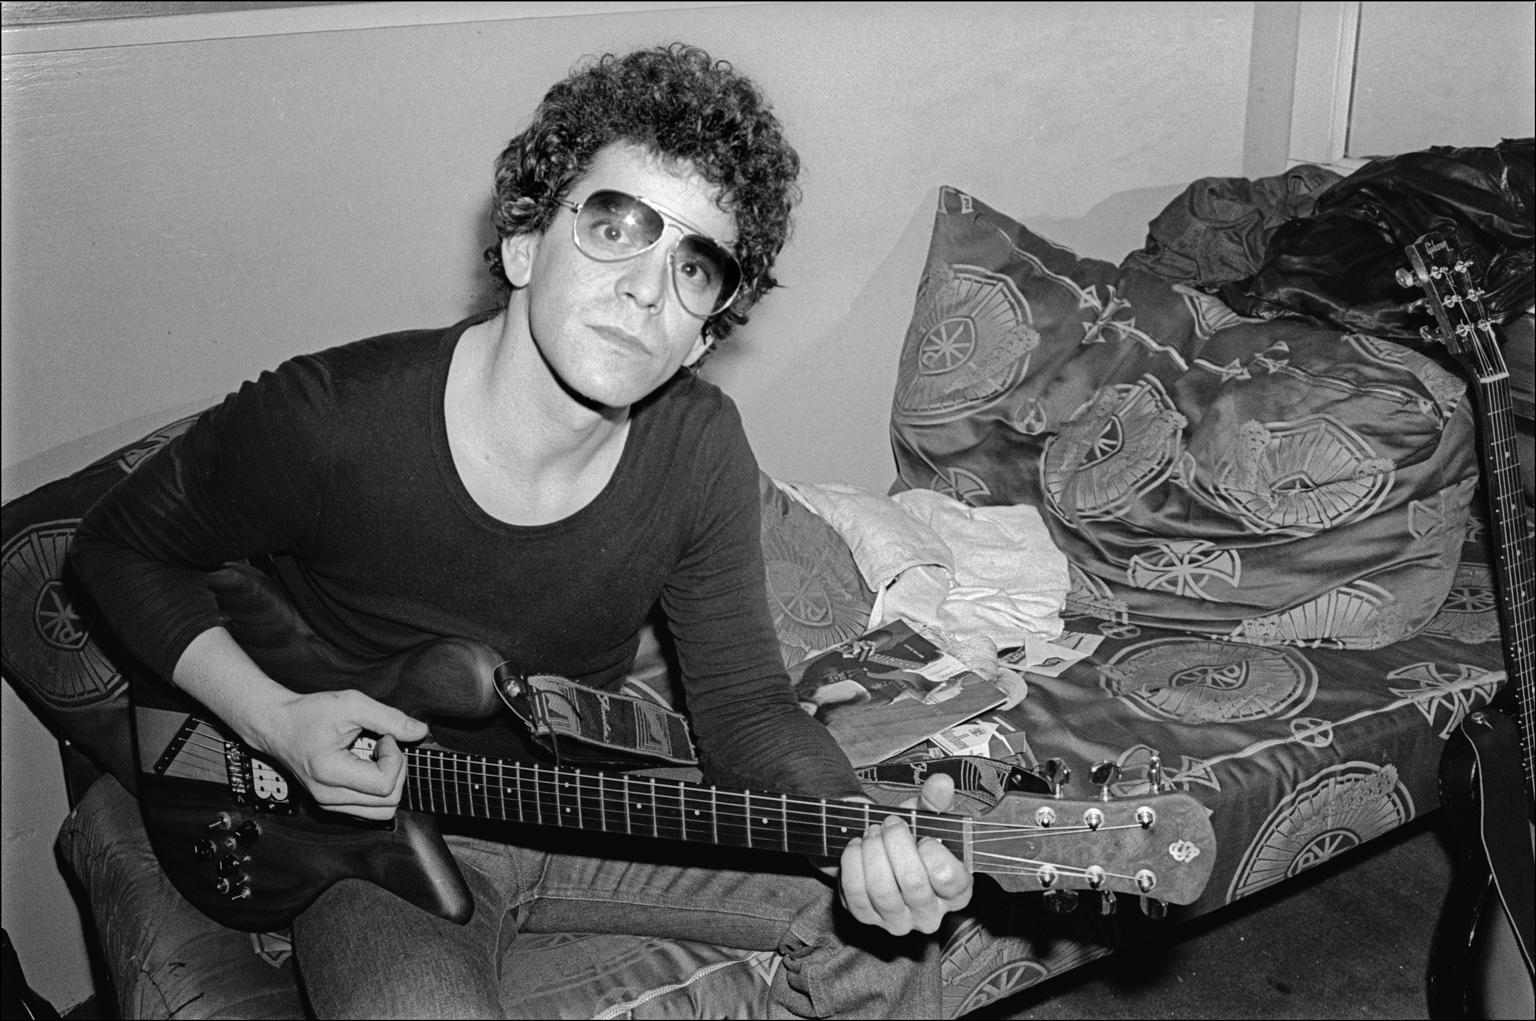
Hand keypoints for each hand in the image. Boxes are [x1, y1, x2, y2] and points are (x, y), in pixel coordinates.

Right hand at [254, 688, 429, 820]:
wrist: (276, 726)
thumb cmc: (308, 713)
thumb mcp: (350, 704)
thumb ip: (388, 718)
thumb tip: (420, 731)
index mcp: (329, 773)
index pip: (385, 784)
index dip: (395, 758)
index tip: (384, 736)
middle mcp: (328, 797)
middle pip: (389, 802)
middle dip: (396, 770)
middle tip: (383, 744)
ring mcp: (329, 804)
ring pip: (383, 812)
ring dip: (389, 782)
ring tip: (375, 756)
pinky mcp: (332, 805)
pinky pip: (370, 810)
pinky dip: (378, 790)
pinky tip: (367, 766)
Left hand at [837, 772, 972, 934]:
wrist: (878, 848)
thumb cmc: (910, 836)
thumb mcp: (926, 817)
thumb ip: (936, 801)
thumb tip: (942, 783)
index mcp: (956, 891)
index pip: (949, 877)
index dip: (931, 850)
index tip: (922, 835)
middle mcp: (930, 914)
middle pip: (913, 882)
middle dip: (895, 842)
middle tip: (888, 823)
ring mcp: (898, 921)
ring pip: (882, 890)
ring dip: (873, 851)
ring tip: (872, 833)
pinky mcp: (867, 918)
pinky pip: (855, 893)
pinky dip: (852, 863)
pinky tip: (856, 847)